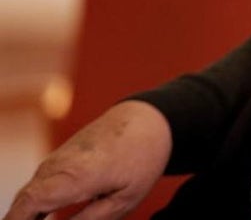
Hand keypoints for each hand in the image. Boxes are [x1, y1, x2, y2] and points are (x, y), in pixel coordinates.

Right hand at [4, 101, 171, 219]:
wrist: (145, 122)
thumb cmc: (141, 160)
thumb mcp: (125, 199)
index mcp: (77, 176)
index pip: (30, 203)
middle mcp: (58, 165)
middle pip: (23, 202)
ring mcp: (54, 160)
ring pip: (27, 195)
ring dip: (29, 215)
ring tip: (58, 214)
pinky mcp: (55, 160)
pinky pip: (36, 186)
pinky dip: (34, 205)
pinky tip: (44, 218)